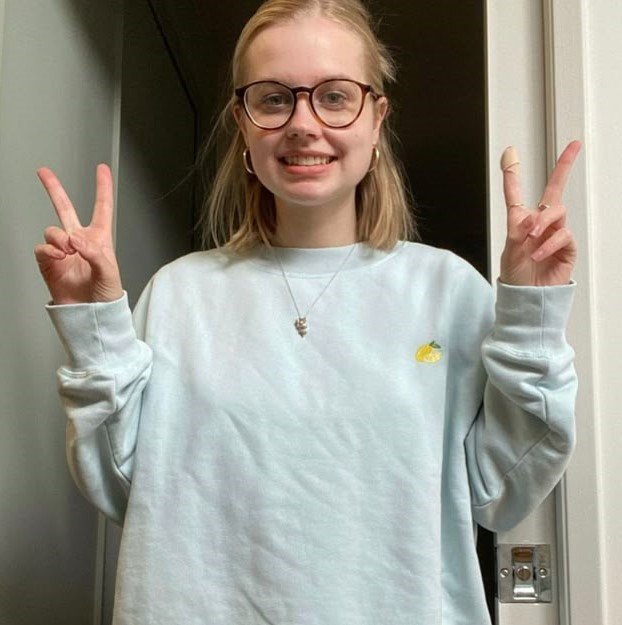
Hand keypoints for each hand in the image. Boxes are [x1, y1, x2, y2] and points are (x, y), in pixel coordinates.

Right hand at [34, 164, 122, 303]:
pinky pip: (43, 248)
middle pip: (65, 209)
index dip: (102, 188)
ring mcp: (63, 252)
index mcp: (100, 239)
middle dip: (54, 189)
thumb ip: (95, 253)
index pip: (102, 208)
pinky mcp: (49, 264)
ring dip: (59, 237)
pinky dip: (49, 250)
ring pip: (52, 230)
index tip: (101, 169)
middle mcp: (80, 242)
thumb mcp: (110, 273)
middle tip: (43, 172)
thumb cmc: (106, 295)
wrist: (92, 316)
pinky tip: (59, 257)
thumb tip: (76, 240)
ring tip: (68, 251)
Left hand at [499, 140, 580, 285]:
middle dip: (565, 166)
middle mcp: (540, 224)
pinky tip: (537, 253)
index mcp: (521, 222)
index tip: (510, 154)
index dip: (514, 176)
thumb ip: (519, 228)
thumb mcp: (509, 249)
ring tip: (531, 236)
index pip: (517, 195)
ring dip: (543, 220)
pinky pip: (563, 234)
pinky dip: (549, 243)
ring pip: (557, 211)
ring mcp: (555, 234)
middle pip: (555, 190)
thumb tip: (533, 214)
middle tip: (574, 147)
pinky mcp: (567, 248)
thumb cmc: (515, 276)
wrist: (527, 298)